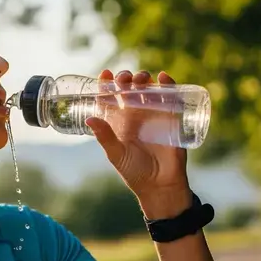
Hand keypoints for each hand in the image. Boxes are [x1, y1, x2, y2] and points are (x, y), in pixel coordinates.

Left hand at [85, 69, 190, 213]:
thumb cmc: (135, 172)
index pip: (112, 98)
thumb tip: (89, 119)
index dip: (108, 84)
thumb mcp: (116, 154)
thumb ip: (104, 137)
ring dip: (144, 79)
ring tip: (141, 79)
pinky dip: (169, 85)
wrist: (160, 185)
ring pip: (149, 89)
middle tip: (125, 79)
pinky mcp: (172, 119)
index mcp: (120, 122)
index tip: (105, 74)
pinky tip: (163, 78)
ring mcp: (155, 115)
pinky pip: (172, 98)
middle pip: (130, 89)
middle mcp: (136, 115)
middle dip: (127, 79)